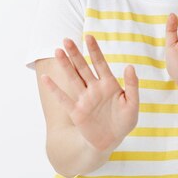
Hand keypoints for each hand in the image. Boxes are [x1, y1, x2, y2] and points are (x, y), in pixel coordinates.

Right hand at [40, 34, 139, 151]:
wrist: (111, 141)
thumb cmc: (124, 122)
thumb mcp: (132, 104)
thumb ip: (132, 85)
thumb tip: (130, 66)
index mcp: (109, 84)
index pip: (100, 63)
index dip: (94, 51)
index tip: (89, 36)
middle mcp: (95, 88)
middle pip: (83, 68)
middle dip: (75, 54)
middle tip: (67, 39)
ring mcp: (84, 99)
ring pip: (73, 79)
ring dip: (66, 65)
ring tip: (58, 51)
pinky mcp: (76, 111)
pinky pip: (63, 99)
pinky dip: (54, 89)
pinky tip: (45, 78)